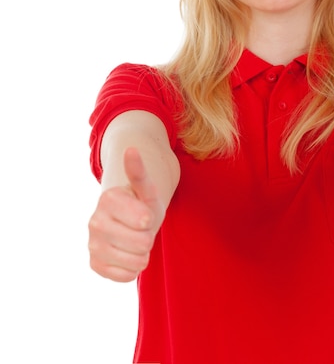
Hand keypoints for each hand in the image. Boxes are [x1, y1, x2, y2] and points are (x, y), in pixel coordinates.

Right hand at [88, 147, 164, 281]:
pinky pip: (126, 276)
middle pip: (142, 242)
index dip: (150, 219)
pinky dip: (134, 268)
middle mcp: (95, 221)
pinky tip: (128, 254)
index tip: (143, 213)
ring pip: (136, 261)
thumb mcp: (147, 189)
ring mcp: (92, 244)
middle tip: (141, 228)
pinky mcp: (94, 264)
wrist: (130, 221)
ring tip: (135, 240)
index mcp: (108, 198)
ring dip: (143, 253)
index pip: (144, 220)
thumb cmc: (142, 203)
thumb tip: (131, 149)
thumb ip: (140, 172)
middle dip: (148, 236)